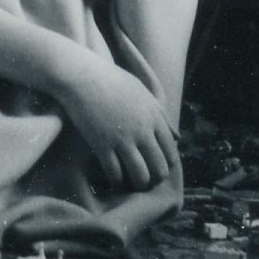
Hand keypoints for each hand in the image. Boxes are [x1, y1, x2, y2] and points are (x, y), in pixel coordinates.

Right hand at [58, 58, 178, 190]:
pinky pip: (115, 173)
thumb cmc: (110, 79)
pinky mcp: (102, 144)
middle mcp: (142, 130)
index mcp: (154, 117)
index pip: (170, 152)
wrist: (80, 75)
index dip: (165, 165)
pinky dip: (116, 182)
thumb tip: (177, 137)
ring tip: (130, 184)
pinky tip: (113, 181)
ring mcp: (122, 138)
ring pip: (140, 175)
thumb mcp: (142, 92)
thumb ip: (161, 115)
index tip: (156, 168)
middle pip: (159, 168)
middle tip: (144, 180)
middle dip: (154, 179)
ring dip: (137, 184)